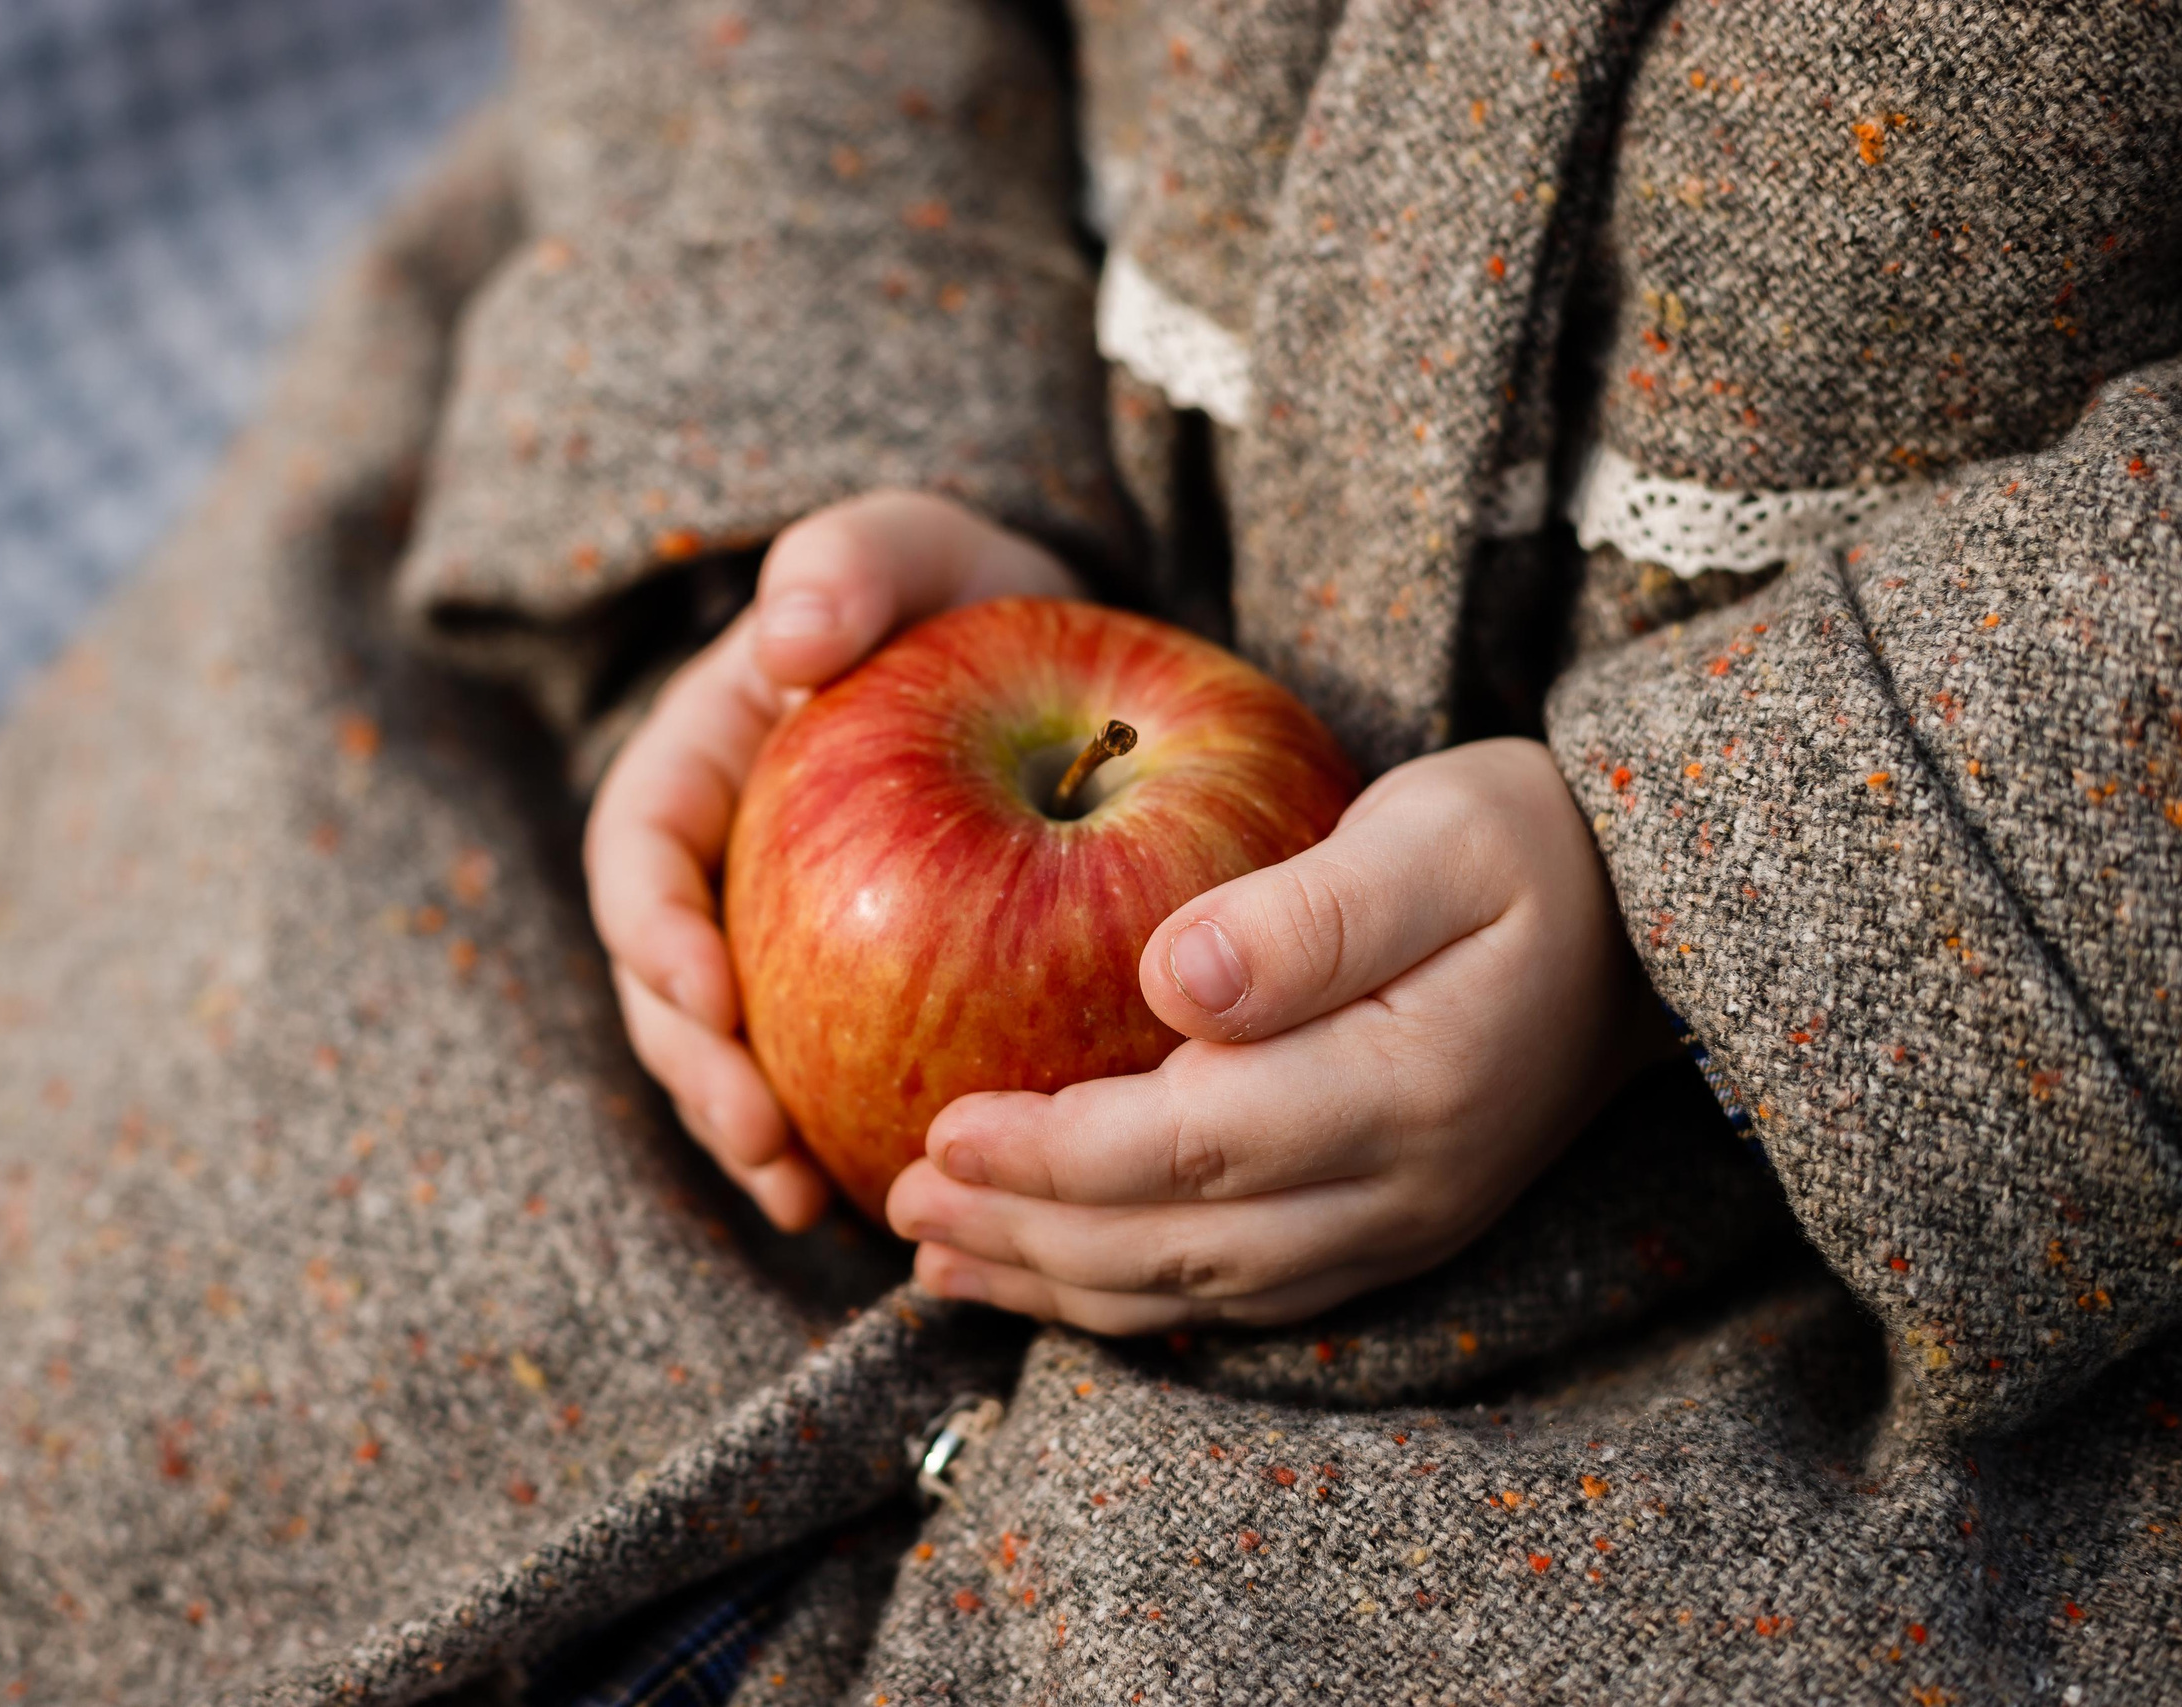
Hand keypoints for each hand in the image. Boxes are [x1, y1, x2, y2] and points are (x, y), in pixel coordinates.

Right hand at [584, 491, 1081, 1230]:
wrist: (1040, 666)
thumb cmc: (959, 597)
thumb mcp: (912, 548)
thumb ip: (850, 562)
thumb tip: (788, 637)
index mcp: (697, 769)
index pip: (639, 857)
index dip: (652, 933)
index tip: (705, 992)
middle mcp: (718, 874)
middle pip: (667, 991)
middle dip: (698, 1074)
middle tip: (759, 1138)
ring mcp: (777, 951)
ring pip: (737, 1059)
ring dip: (752, 1136)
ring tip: (804, 1198)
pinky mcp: (850, 1008)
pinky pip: (829, 1085)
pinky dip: (842, 1143)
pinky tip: (890, 1199)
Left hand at [885, 737, 1669, 1331]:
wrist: (1646, 926)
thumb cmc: (1528, 848)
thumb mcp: (1436, 837)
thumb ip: (1310, 915)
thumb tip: (1171, 981)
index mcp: (1403, 1090)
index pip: (1191, 1150)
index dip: (1053, 1157)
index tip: (940, 1130)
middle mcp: (1398, 1190)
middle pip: (1174, 1246)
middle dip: (1024, 1233)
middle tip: (897, 1202)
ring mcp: (1395, 1228)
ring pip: (1195, 1292)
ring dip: (1055, 1281)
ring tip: (932, 1254)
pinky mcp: (1385, 1232)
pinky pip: (1234, 1296)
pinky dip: (1125, 1297)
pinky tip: (1045, 1275)